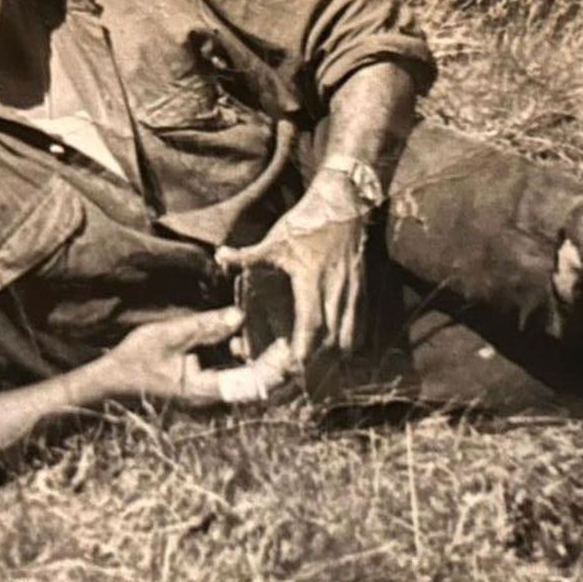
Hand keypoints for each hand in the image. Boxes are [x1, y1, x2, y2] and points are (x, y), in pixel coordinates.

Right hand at [99, 308, 292, 404]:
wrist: (113, 382)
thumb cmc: (136, 360)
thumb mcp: (168, 336)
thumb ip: (204, 327)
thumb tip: (239, 316)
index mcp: (204, 391)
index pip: (251, 384)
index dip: (273, 366)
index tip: (287, 345)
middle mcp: (211, 401)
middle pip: (256, 388)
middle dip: (275, 366)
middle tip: (293, 342)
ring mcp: (210, 398)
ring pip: (248, 385)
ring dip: (263, 365)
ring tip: (281, 342)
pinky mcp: (207, 390)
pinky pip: (236, 380)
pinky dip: (247, 364)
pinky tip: (251, 344)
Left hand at [215, 175, 370, 365]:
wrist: (346, 202)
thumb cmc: (309, 221)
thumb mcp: (276, 238)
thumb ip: (248, 255)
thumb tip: (219, 256)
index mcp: (314, 283)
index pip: (312, 329)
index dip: (301, 354)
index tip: (288, 370)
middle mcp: (338, 293)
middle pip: (332, 345)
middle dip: (313, 367)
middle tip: (292, 378)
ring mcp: (354, 295)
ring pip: (349, 342)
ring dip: (331, 360)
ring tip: (310, 372)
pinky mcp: (363, 293)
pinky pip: (359, 331)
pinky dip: (346, 347)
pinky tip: (332, 354)